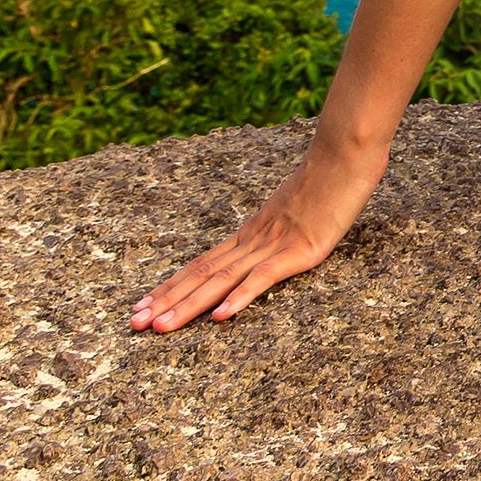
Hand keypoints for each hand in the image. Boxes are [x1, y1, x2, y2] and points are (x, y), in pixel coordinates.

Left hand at [129, 135, 382, 332]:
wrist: (347, 153)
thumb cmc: (330, 176)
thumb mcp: (297, 206)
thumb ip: (281, 224)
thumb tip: (273, 237)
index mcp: (251, 231)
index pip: (201, 263)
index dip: (170, 286)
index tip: (142, 305)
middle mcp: (254, 239)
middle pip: (202, 274)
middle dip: (166, 301)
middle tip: (133, 323)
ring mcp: (275, 244)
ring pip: (222, 279)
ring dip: (189, 305)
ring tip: (160, 327)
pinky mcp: (300, 250)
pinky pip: (265, 276)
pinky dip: (241, 297)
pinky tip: (222, 317)